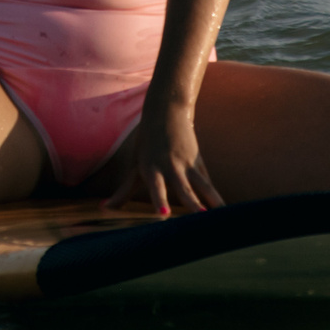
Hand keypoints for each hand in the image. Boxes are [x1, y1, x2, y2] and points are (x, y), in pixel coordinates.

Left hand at [103, 104, 223, 215]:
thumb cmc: (147, 143)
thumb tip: (103, 208)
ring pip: (203, 184)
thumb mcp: (135, 166)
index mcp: (151, 168)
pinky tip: (225, 211)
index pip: (155, 187)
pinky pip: (208, 183)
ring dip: (213, 199)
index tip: (164, 214)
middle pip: (183, 188)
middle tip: (201, 217)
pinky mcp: (199, 163)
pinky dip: (215, 196)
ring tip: (223, 214)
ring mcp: (187, 164)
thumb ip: (124, 191)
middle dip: (192, 203)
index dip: (159, 199)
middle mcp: (170, 166)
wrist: (167, 111)